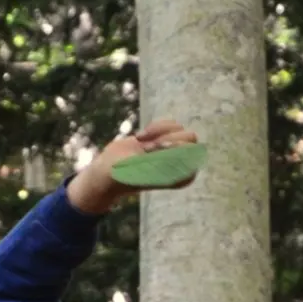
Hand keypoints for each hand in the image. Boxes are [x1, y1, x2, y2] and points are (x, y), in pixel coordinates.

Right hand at [65, 118, 199, 215]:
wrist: (108, 170)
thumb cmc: (124, 174)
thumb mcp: (143, 169)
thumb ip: (167, 160)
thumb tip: (186, 147)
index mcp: (184, 178)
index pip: (194, 153)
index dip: (173, 147)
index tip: (153, 153)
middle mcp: (184, 165)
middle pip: (190, 137)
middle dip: (167, 137)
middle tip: (148, 147)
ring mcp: (176, 151)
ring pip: (181, 128)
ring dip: (159, 132)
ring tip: (143, 145)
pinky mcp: (166, 139)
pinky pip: (171, 123)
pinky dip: (155, 127)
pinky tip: (141, 138)